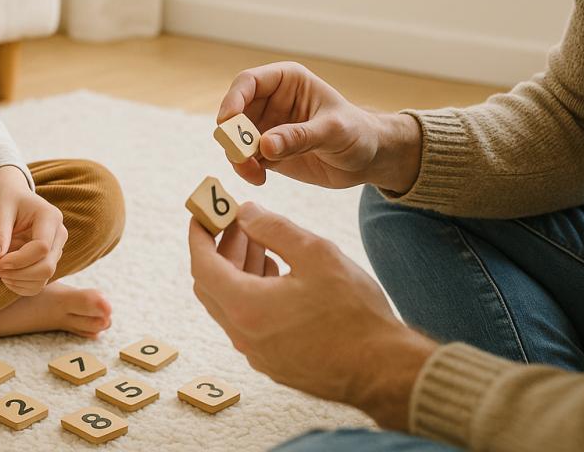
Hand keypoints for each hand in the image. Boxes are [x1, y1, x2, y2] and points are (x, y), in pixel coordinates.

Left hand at [0, 165, 67, 295]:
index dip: (18, 260)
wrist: (14, 199)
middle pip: (47, 267)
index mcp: (51, 217)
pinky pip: (39, 284)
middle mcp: (59, 234)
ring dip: (17, 281)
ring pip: (44, 279)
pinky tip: (6, 276)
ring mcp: (57, 250)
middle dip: (18, 273)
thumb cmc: (8, 201)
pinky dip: (21, 286)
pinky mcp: (50, 261)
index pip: (41, 247)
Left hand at [187, 202, 436, 430]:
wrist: (385, 370)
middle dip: (222, 249)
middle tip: (237, 223)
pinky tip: (277, 275)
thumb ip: (274, 229)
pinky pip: (249, 321)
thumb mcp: (315, 255)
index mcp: (245, 307)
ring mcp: (257, 353)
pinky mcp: (274, 362)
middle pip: (213, 284)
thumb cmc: (354, 314)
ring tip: (261, 243)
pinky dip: (252, 292)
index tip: (202, 213)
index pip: (202, 264)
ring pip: (231, 303)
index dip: (199, 235)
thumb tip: (245, 213)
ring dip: (239, 270)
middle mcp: (243, 334)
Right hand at [218, 61, 419, 192]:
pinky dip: (245, 169)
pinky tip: (260, 178)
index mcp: (286, 81)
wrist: (369, 158)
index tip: (227, 122)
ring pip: (235, 138)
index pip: (248, 82)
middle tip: (239, 156)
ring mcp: (266, 127)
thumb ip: (300, 136)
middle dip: (231, 135)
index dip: (233, 99)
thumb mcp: (333, 131)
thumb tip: (264, 144)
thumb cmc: (357, 132)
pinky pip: (244, 159)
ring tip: (253, 173)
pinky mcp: (266, 152)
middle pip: (235, 112)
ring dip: (237, 156)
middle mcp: (270, 101)